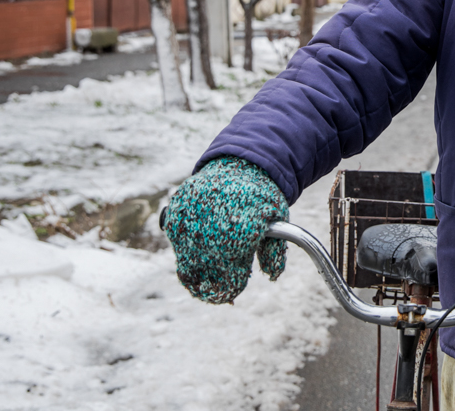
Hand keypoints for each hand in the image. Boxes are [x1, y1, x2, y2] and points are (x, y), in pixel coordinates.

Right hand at [162, 156, 289, 303]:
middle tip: (217, 282)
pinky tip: (200, 237)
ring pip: (185, 264)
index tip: (231, 289)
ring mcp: (190, 222)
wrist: (241, 163)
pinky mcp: (176, 212)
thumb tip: (271, 275)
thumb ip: (274, 253)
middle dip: (211, 284)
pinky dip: (186, 245)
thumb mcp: (278, 222)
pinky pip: (176, 240)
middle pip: (202, 279)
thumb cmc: (262, 197)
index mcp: (240, 238)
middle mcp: (211, 233)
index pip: (227, 285)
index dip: (229, 290)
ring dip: (196, 266)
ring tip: (209, 259)